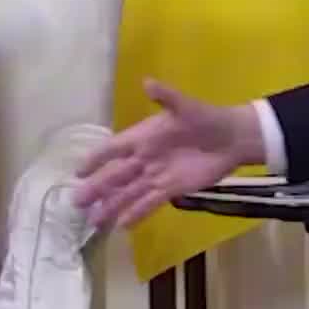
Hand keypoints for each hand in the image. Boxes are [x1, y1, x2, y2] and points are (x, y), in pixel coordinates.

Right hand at [73, 78, 265, 229]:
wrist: (232, 139)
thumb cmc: (206, 119)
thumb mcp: (186, 106)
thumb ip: (166, 97)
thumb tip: (147, 83)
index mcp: (143, 136)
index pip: (113, 148)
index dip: (95, 159)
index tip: (78, 172)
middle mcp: (144, 158)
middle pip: (116, 175)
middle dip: (97, 188)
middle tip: (76, 202)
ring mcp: (156, 175)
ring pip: (129, 192)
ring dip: (112, 205)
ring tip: (94, 221)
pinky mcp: (171, 189)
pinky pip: (149, 202)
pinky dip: (136, 213)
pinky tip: (122, 225)